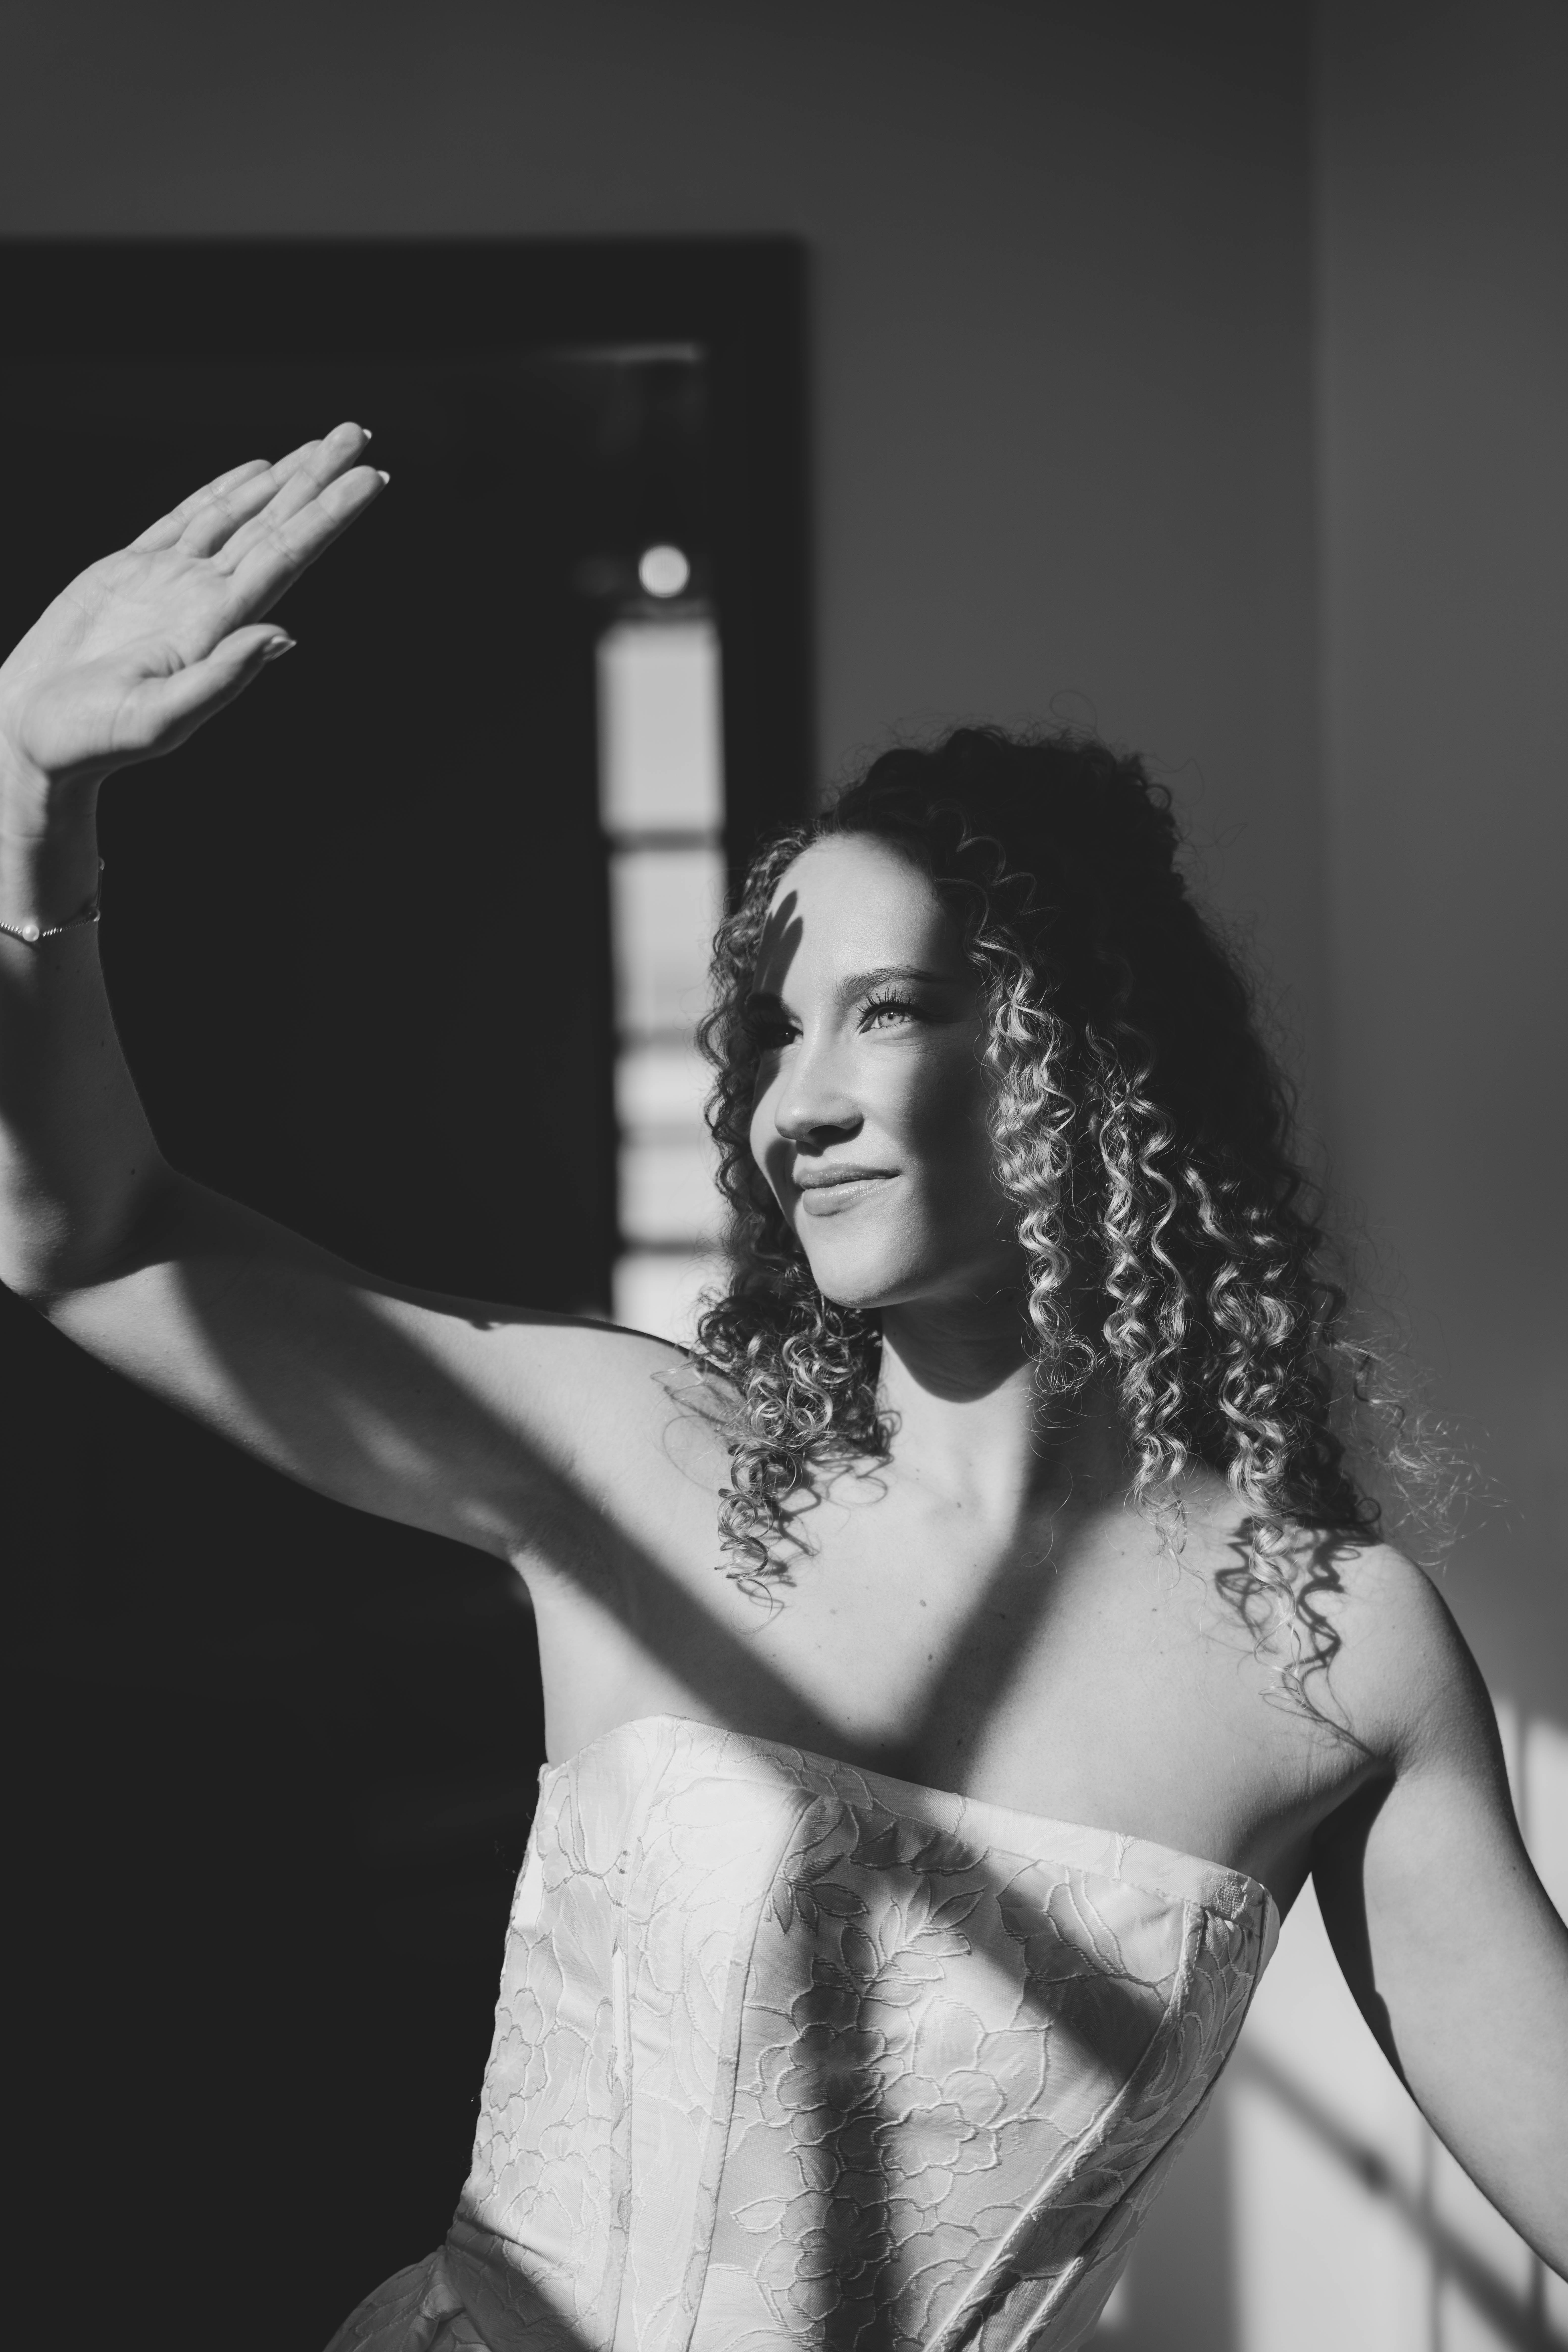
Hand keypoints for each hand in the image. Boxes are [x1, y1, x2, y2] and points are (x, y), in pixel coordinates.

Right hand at [0, 422, 384, 804]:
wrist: (38, 737)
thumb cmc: (94, 739)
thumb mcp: (161, 718)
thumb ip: (223, 678)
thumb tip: (285, 636)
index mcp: (218, 625)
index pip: (289, 556)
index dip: (331, 515)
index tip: (371, 478)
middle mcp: (205, 597)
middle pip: (277, 524)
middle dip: (318, 478)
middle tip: (358, 433)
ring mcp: (171, 581)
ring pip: (241, 514)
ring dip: (284, 479)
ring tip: (325, 444)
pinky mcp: (131, 570)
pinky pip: (188, 520)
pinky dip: (224, 493)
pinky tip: (257, 473)